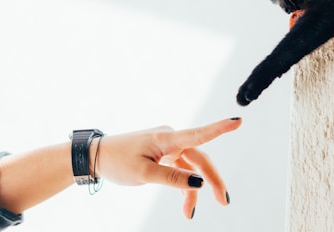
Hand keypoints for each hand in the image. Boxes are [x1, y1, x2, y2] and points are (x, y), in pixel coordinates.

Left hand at [92, 117, 241, 218]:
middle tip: (223, 201)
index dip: (220, 128)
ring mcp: (167, 146)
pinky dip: (184, 186)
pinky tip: (185, 206)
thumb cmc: (117, 161)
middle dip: (213, 179)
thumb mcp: (143, 174)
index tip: (238, 121)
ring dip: (196, 189)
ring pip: (191, 167)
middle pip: (199, 158)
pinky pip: (180, 170)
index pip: (198, 134)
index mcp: (166, 138)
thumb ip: (172, 177)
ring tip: (190, 214)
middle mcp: (170, 138)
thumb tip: (199, 182)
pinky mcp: (162, 154)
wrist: (96, 156)